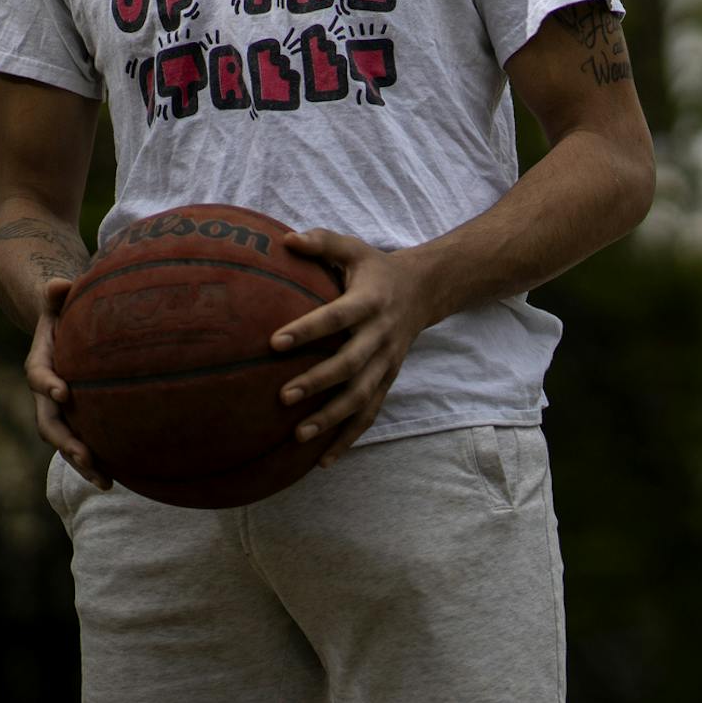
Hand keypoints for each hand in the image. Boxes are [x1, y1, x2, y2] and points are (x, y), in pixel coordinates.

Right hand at [25, 276, 109, 489]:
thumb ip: (56, 293)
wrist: (58, 326)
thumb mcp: (58, 298)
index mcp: (41, 362)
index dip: (48, 384)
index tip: (63, 392)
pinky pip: (87, 440)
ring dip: (84, 463)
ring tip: (109, 482)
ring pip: (67, 441)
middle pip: (50, 423)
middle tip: (86, 457)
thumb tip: (58, 283)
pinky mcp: (79, 417)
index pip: (39, 376)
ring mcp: (61, 409)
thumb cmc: (64, 308)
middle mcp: (46, 392)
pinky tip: (126, 476)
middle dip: (66, 442)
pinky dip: (101, 458)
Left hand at [272, 230, 431, 466]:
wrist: (426, 290)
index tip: (274, 342)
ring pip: (362, 397)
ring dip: (331, 419)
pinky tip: (322, 462)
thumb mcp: (354, 249)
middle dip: (318, 382)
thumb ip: (322, 243)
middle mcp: (380, 336)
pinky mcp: (388, 381)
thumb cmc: (376, 269)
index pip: (336, 317)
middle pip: (351, 364)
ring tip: (298, 436)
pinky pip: (369, 415)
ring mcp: (387, 363)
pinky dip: (348, 439)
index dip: (308, 330)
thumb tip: (284, 240)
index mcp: (370, 302)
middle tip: (282, 396)